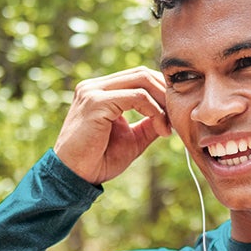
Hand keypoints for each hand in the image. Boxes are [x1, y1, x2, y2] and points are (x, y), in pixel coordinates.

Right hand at [54, 66, 170, 184]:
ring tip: (168, 125)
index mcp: (100, 91)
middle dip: (165, 93)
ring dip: (162, 101)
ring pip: (141, 80)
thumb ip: (149, 124)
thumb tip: (170, 116)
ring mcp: (93, 91)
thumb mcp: (131, 139)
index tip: (173, 116)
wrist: (74, 177)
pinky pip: (137, 97)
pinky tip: (161, 129)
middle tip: (176, 117)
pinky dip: (155, 111)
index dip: (160, 92)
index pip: (138, 77)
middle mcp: (94, 86)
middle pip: (142, 73)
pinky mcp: (96, 102)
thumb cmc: (98, 160)